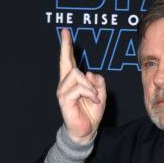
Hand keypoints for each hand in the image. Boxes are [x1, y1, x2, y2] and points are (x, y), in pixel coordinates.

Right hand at [56, 28, 106, 143]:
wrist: (86, 131)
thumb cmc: (91, 113)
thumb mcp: (100, 95)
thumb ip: (98, 82)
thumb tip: (90, 73)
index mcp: (73, 81)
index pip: (68, 61)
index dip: (66, 46)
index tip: (65, 32)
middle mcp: (65, 84)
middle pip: (70, 65)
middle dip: (75, 60)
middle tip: (86, 75)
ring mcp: (63, 91)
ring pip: (77, 76)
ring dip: (90, 87)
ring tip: (94, 98)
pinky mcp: (64, 99)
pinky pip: (79, 88)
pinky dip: (89, 93)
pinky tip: (93, 101)